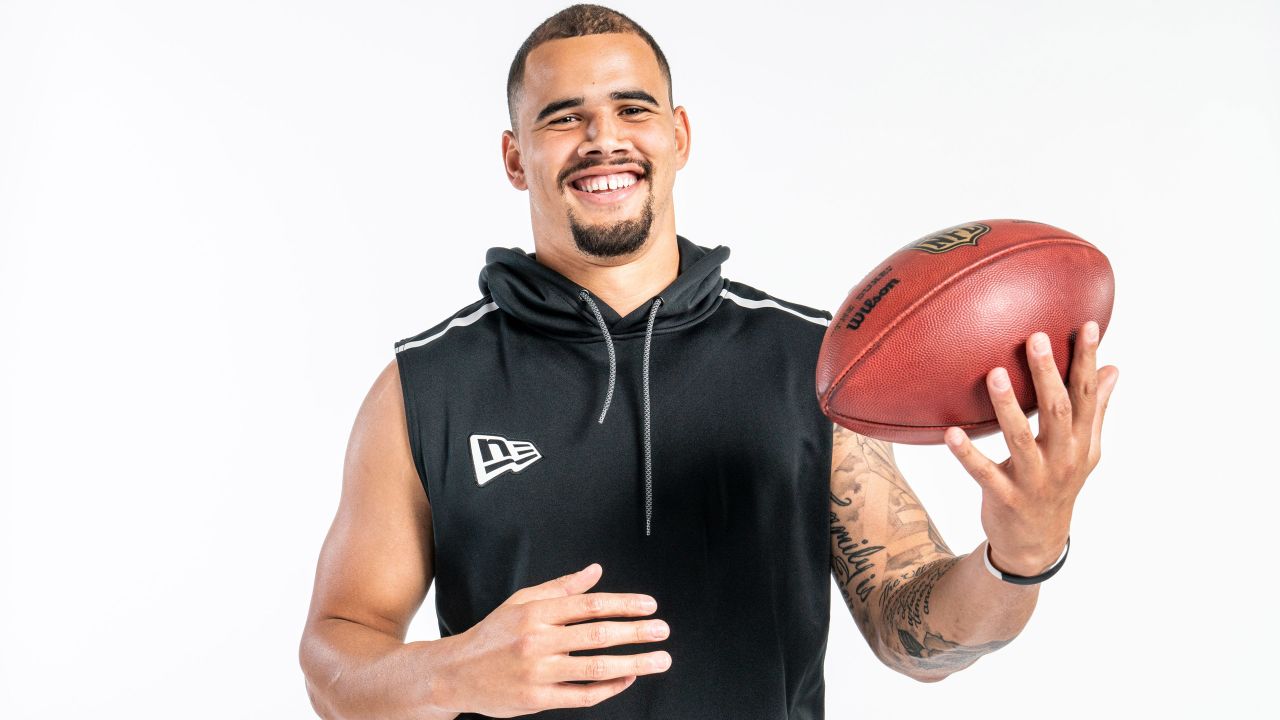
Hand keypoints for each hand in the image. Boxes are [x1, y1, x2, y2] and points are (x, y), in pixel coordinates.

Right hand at [433, 563, 671, 716]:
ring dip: (634, 664)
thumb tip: (595, 571)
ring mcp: (538, 672)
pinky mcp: (538, 699)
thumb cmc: (491, 636)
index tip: (649, 606)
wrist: (454, 673)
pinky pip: (582, 695)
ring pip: (595, 667)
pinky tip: (626, 680)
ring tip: (658, 659)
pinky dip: (609, 688)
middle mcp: (538, 641)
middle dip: (636, 633)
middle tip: (662, 631)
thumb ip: (562, 588)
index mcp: (536, 613)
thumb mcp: (520, 602)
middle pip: (598, 634)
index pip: (590, 605)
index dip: (624, 604)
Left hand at [943, 321, 1118, 575]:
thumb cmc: (1059, 484)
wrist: (1038, 543)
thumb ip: (1097, 409)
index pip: (1087, 395)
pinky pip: (984, 473)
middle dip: (1047, 375)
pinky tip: (951, 434)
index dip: (1087, 361)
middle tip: (1034, 338)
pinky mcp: (1006, 497)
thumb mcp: (1085, 450)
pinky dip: (967, 455)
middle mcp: (1063, 459)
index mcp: (1082, 442)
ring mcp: (1035, 479)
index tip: (1085, 325)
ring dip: (1007, 407)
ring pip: (1020, 439)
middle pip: (1058, 412)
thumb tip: (1114, 368)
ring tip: (994, 374)